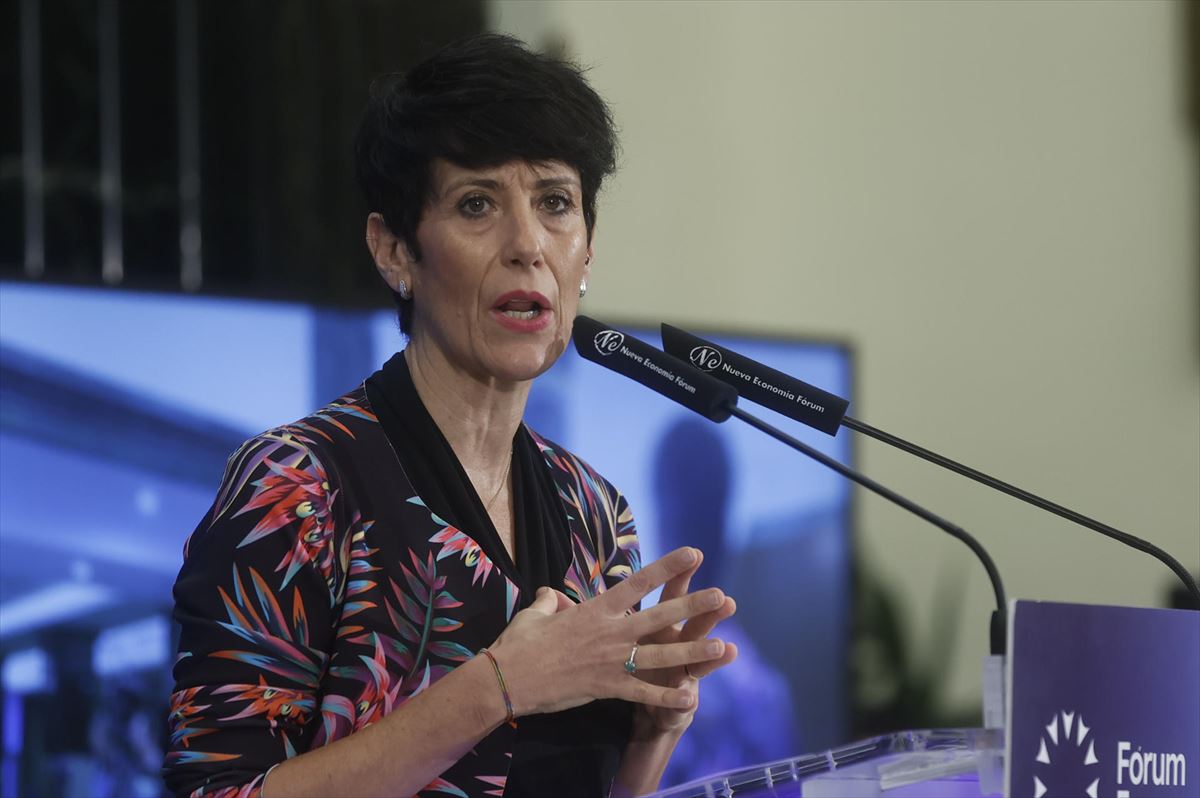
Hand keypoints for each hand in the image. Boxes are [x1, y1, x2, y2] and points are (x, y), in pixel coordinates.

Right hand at [487, 547, 731, 717]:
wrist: (506, 678)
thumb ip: (550, 601)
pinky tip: (692, 698)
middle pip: (659, 616)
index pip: (638, 583)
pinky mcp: (606, 688)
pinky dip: (668, 697)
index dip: (668, 567)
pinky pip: (644, 694)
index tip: (694, 553)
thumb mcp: (535, 613)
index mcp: (596, 609)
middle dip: (692, 606)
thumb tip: (550, 593)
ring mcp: (611, 660)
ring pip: (660, 654)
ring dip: (692, 651)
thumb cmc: (519, 643)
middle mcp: (609, 632)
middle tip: (722, 596)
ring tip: (722, 646)